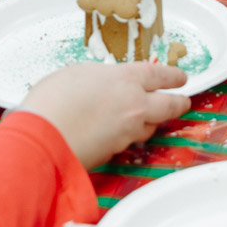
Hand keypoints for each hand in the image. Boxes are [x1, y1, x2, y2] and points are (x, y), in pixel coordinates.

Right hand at [20, 62, 190, 168]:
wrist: (43, 136)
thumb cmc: (53, 100)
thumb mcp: (78, 73)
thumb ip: (101, 77)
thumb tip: (105, 83)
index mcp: (126, 79)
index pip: (161, 75)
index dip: (174, 76)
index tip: (181, 78)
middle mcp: (134, 104)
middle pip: (170, 104)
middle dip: (179, 102)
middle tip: (183, 100)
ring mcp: (128, 131)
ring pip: (151, 127)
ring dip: (152, 122)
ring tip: (148, 118)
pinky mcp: (117, 152)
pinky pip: (131, 143)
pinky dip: (129, 137)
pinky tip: (118, 134)